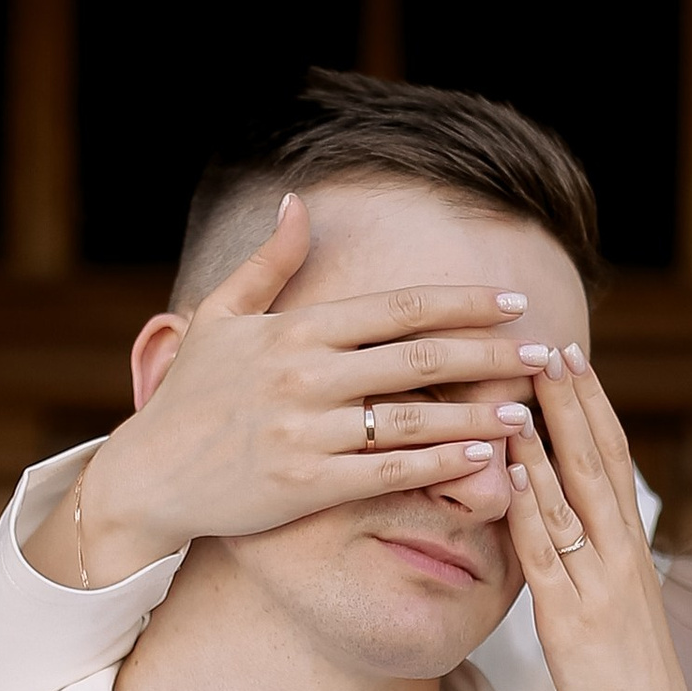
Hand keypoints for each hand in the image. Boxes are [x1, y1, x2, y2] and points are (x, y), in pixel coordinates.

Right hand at [46, 193, 543, 585]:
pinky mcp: (305, 486)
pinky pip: (389, 474)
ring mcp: (306, 433)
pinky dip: (440, 466)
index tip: (511, 302)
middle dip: (489, 355)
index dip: (461, 304)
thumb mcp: (219, 318)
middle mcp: (304, 377)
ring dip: (478, 416)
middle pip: (419, 360)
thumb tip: (299, 204)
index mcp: (294, 331)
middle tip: (543, 353)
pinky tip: (482, 460)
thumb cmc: (189, 397)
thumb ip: (268, 264)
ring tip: (526, 413)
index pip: (397, 309)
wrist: (148, 477)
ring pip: (413, 421)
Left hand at [506, 349, 691, 690]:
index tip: (574, 359)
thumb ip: (594, 552)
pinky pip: (546, 557)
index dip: (594, 406)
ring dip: (545, 444)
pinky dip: (529, 512)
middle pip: (597, 465)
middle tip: (553, 347)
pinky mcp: (571, 621)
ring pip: (571, 501)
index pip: (614, 460)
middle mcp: (621, 556)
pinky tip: (511, 475)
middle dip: (574, 404)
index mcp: (632, 547)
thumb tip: (563, 506)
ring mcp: (598, 585)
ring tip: (521, 393)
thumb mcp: (616, 600)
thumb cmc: (629, 673)